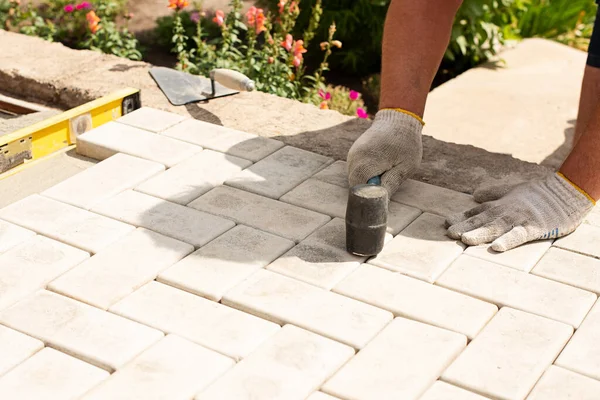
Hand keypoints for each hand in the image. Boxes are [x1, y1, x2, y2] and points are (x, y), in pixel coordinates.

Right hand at [347, 109, 423, 195]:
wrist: (398, 118)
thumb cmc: (406, 143)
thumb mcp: (405, 167)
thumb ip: (390, 185)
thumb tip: (381, 204)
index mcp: (366, 162)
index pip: (359, 191)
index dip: (368, 200)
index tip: (381, 202)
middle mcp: (354, 158)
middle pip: (356, 186)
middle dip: (369, 191)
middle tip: (387, 187)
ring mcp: (352, 155)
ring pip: (355, 179)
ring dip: (368, 182)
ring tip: (386, 173)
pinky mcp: (353, 153)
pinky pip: (356, 171)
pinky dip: (366, 174)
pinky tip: (380, 168)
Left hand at [446, 173, 594, 251]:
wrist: (566, 192)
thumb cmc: (539, 193)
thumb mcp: (512, 190)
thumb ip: (493, 193)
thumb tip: (474, 195)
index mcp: (500, 205)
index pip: (477, 212)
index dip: (461, 217)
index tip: (446, 222)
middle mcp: (506, 211)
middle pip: (482, 220)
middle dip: (465, 226)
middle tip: (449, 232)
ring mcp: (519, 219)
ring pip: (496, 227)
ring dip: (480, 233)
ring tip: (465, 239)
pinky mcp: (534, 227)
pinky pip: (518, 235)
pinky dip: (507, 241)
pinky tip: (496, 247)